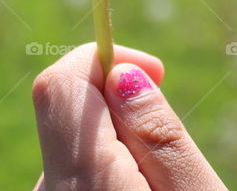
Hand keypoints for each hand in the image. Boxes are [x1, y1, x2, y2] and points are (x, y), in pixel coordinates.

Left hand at [31, 42, 226, 189]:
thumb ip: (156, 134)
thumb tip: (121, 73)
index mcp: (83, 181)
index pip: (62, 84)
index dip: (104, 59)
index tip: (156, 72)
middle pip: (72, 115)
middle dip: (122, 110)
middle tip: (174, 145)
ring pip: (75, 147)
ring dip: (118, 146)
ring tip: (163, 183)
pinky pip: (73, 178)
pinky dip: (107, 174)